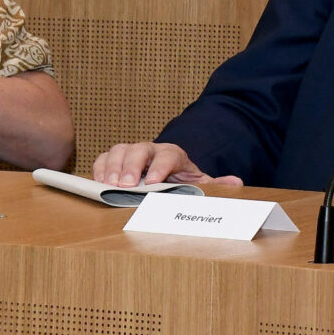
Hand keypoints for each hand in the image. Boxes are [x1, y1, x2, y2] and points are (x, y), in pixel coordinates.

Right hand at [89, 141, 233, 186]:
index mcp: (173, 154)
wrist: (167, 171)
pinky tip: (98, 183)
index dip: (160, 167)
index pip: (168, 156)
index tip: (152, 183)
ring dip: (112, 167)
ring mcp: (131, 153)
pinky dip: (99, 169)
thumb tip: (235, 183)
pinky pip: (103, 158)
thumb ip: (215, 184)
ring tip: (108, 185)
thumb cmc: (181, 179)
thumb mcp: (199, 182)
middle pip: (140, 150)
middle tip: (126, 185)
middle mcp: (151, 150)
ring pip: (119, 151)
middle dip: (132, 166)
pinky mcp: (115, 160)